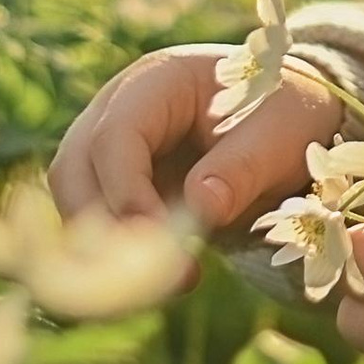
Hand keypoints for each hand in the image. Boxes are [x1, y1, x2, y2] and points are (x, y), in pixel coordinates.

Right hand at [47, 45, 344, 259]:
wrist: (289, 121)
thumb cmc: (285, 115)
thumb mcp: (281, 134)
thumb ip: (241, 169)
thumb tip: (199, 209)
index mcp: (158, 80)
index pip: (115, 135)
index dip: (126, 191)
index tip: (158, 240)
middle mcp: (118, 110)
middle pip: (74, 170)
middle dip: (106, 228)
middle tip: (162, 274)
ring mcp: (109, 150)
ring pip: (75, 204)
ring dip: (106, 253)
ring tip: (173, 282)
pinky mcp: (115, 188)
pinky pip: (95, 227)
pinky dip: (118, 259)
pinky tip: (165, 283)